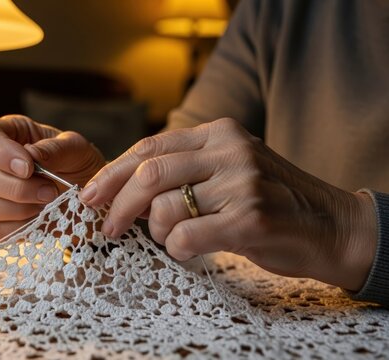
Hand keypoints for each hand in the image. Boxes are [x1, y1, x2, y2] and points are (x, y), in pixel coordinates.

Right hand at [0, 114, 105, 240]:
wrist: (89, 197)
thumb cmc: (79, 164)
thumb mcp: (76, 149)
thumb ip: (55, 149)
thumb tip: (30, 153)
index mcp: (8, 134)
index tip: (28, 167)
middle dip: (17, 187)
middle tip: (50, 191)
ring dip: (18, 209)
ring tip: (47, 204)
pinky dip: (20, 227)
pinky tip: (40, 218)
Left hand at [79, 117, 376, 290]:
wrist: (330, 225)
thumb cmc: (269, 200)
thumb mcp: (230, 167)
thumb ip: (187, 167)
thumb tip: (124, 187)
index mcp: (219, 133)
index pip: (151, 147)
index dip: (114, 172)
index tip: (91, 194)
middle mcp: (230, 151)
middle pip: (150, 173)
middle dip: (118, 203)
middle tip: (106, 226)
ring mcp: (242, 183)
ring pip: (165, 207)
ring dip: (155, 231)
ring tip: (168, 238)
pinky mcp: (250, 219)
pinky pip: (186, 236)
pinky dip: (176, 248)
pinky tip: (187, 250)